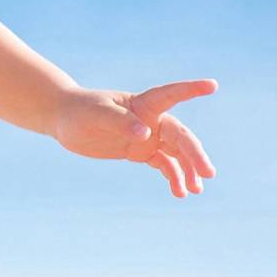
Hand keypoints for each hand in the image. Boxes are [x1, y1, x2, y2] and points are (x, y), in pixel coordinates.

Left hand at [51, 79, 217, 196]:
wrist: (64, 119)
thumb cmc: (79, 110)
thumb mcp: (96, 114)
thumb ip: (120, 122)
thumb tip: (146, 134)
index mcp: (142, 103)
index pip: (170, 95)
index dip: (191, 89)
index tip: (212, 85)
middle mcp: (151, 119)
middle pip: (180, 136)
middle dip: (195, 154)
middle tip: (208, 173)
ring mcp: (147, 136)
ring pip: (176, 153)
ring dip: (188, 170)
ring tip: (195, 190)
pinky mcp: (139, 151)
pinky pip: (163, 164)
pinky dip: (173, 177)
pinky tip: (179, 192)